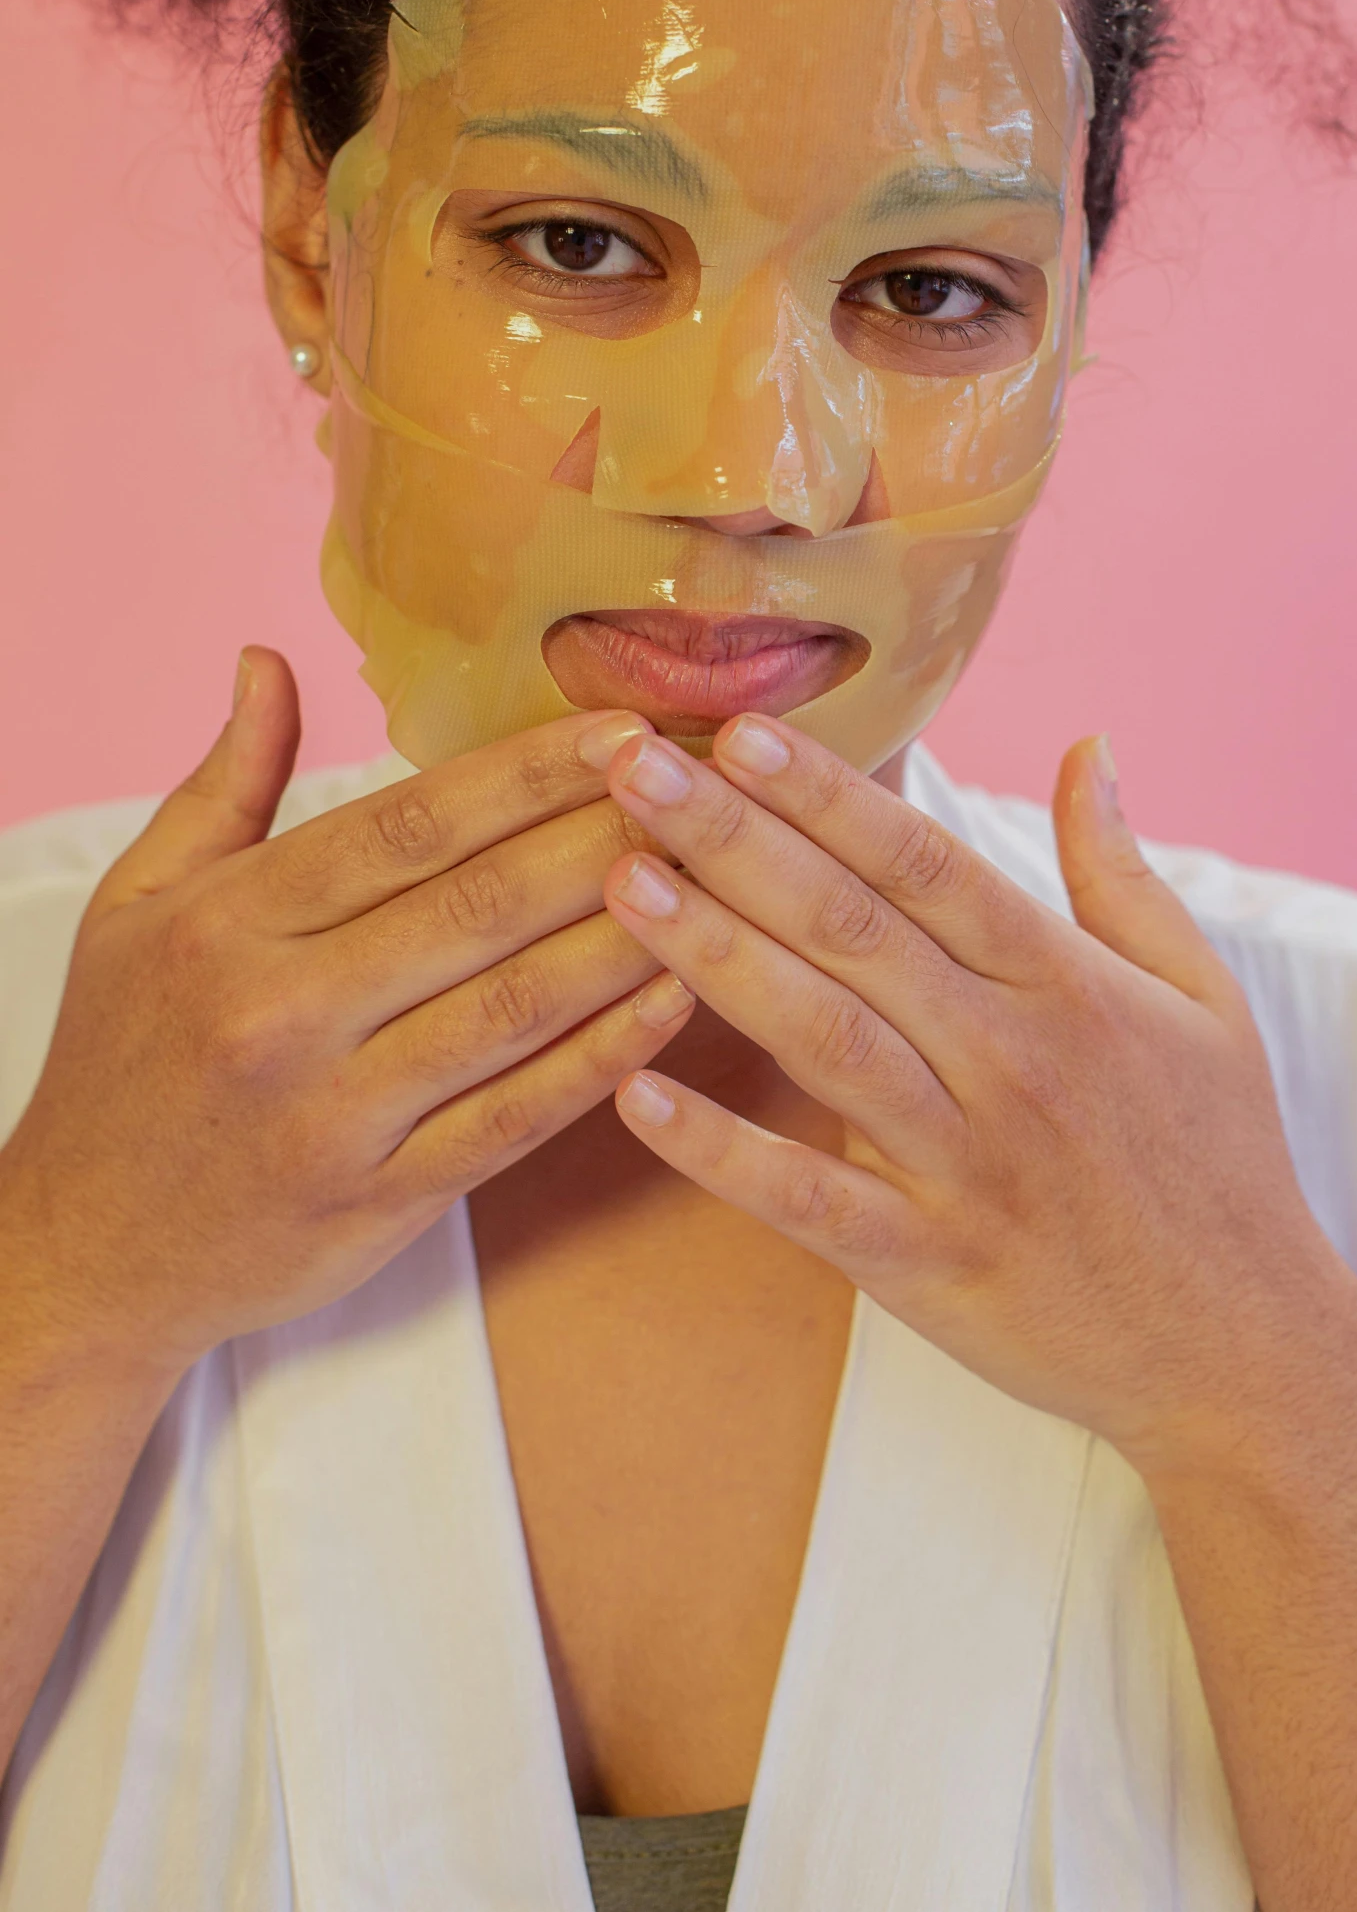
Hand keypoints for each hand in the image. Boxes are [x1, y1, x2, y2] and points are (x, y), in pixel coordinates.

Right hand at [0, 651, 692, 1375]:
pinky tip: (674, 1004)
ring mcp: (334, 1114)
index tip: (623, 730)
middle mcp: (281, 1010)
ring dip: (628, 939)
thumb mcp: (136, 905)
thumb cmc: (121, 1061)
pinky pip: (512, 1119)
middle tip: (704, 790)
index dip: (528, 773)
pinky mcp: (378, 1202)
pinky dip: (599, 1060)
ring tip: (719, 878)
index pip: (408, 825)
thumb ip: (223, 783)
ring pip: (511, 1008)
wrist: (83, 1254)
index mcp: (231, 920)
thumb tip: (269, 658)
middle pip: (477, 904)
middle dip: (604, 838)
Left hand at [598, 717, 1356, 1472]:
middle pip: (852, 928)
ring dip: (714, 955)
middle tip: (632, 766)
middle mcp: (1012, 1059)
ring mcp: (966, 1163)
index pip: (927, 864)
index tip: (739, 731)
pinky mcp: (928, 1264)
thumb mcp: (1205, 997)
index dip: (830, 794)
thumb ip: (1122, 872)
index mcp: (1067, 985)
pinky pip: (809, 1200)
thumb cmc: (1219, 1162)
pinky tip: (637, 1094)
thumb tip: (1089, 745)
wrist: (1249, 1354)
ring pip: (822, 1039)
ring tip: (620, 882)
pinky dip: (722, 1152)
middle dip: (736, 838)